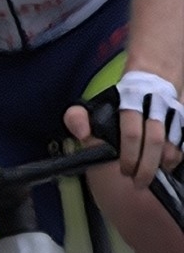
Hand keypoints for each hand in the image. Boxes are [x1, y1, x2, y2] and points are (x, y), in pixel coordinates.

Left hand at [65, 71, 182, 186]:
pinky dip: (179, 154)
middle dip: (147, 165)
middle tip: (139, 182)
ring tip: (156, 175)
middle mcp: (154, 103)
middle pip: (155, 139)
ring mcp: (174, 109)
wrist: (156, 70)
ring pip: (174, 142)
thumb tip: (82, 133)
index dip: (128, 153)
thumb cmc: (122, 96)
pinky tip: (170, 164)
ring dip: (166, 162)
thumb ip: (77, 116)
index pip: (130, 130)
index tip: (124, 171)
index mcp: (129, 98)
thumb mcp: (95, 101)